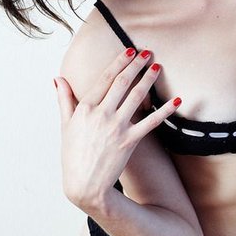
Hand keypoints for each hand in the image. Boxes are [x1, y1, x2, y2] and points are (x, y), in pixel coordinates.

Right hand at [54, 48, 180, 209]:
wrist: (84, 186)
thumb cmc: (73, 155)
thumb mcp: (65, 125)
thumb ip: (64, 99)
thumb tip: (58, 79)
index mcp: (85, 108)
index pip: (105, 78)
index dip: (119, 62)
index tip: (129, 50)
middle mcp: (101, 114)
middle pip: (122, 83)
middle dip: (136, 65)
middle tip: (148, 52)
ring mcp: (116, 127)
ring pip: (136, 97)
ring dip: (149, 80)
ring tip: (157, 67)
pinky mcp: (129, 141)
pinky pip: (150, 122)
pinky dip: (165, 111)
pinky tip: (177, 100)